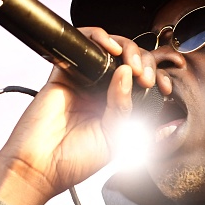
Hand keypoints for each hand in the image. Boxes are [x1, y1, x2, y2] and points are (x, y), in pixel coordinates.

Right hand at [0, 27, 168, 204]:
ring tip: (133, 65)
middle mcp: (102, 92)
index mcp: (119, 108)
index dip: (157, 78)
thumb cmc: (75, 160)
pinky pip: (81, 44)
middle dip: (145, 62)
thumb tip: (129, 74)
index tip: (163, 87)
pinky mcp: (64, 72)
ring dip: (128, 48)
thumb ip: (126, 107)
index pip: (143, 82)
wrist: (41, 167)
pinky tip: (112, 50)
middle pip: (130, 60)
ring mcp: (84, 80)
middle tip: (146, 77)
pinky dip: (98, 37)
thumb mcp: (116, 137)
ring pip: (109, 48)